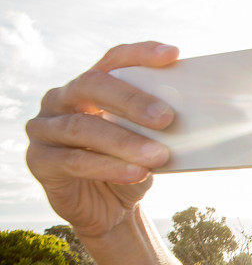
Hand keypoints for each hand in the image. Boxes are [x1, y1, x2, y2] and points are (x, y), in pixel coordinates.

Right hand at [25, 41, 179, 237]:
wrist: (111, 210)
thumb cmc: (132, 168)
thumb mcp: (150, 143)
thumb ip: (160, 126)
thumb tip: (199, 115)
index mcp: (90, 86)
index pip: (114, 60)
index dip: (141, 54)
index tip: (172, 55)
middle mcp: (61, 100)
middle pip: (92, 85)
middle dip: (131, 100)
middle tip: (166, 117)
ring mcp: (45, 129)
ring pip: (82, 127)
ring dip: (124, 141)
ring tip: (158, 155)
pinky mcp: (40, 161)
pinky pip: (74, 160)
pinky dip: (109, 166)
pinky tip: (137, 173)